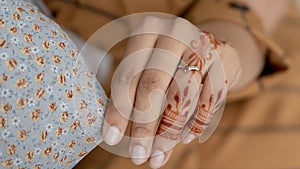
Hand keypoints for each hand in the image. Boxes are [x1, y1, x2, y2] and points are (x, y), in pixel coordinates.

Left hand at [102, 16, 240, 167]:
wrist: (206, 45)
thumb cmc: (168, 61)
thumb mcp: (147, 66)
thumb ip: (134, 96)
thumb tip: (117, 137)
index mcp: (147, 31)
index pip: (128, 75)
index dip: (119, 110)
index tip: (112, 138)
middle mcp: (174, 33)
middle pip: (154, 85)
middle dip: (144, 126)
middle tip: (138, 156)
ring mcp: (202, 45)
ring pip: (182, 96)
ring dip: (169, 133)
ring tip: (158, 156)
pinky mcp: (223, 61)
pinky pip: (209, 99)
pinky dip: (196, 122)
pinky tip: (184, 138)